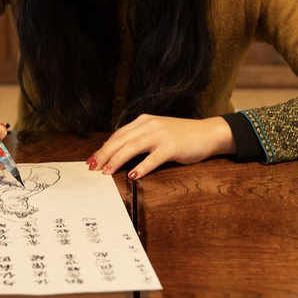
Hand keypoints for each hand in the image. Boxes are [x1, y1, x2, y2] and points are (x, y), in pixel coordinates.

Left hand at [86, 114, 235, 179]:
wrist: (207, 133)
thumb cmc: (180, 136)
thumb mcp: (156, 132)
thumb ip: (138, 138)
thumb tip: (115, 151)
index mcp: (143, 121)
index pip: (118, 134)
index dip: (103, 147)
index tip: (91, 160)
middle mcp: (149, 125)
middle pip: (121, 140)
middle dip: (104, 154)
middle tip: (91, 167)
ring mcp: (161, 135)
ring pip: (132, 147)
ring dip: (117, 160)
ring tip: (106, 172)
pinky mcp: (172, 146)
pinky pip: (153, 158)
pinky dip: (141, 167)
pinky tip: (132, 176)